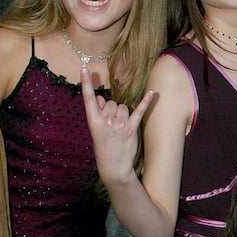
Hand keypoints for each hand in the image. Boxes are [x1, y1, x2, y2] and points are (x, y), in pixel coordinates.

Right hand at [82, 70, 154, 187]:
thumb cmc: (103, 148)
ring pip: (123, 106)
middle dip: (112, 109)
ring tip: (120, 128)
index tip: (84, 69)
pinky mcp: (131, 128)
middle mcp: (106, 120)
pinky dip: (146, 101)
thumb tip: (100, 98)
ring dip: (123, 113)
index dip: (86, 83)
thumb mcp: (95, 131)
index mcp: (93, 121)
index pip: (88, 99)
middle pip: (111, 102)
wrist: (114, 167)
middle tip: (112, 124)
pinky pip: (139, 111)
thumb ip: (98, 113)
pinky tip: (152, 93)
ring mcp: (119, 124)